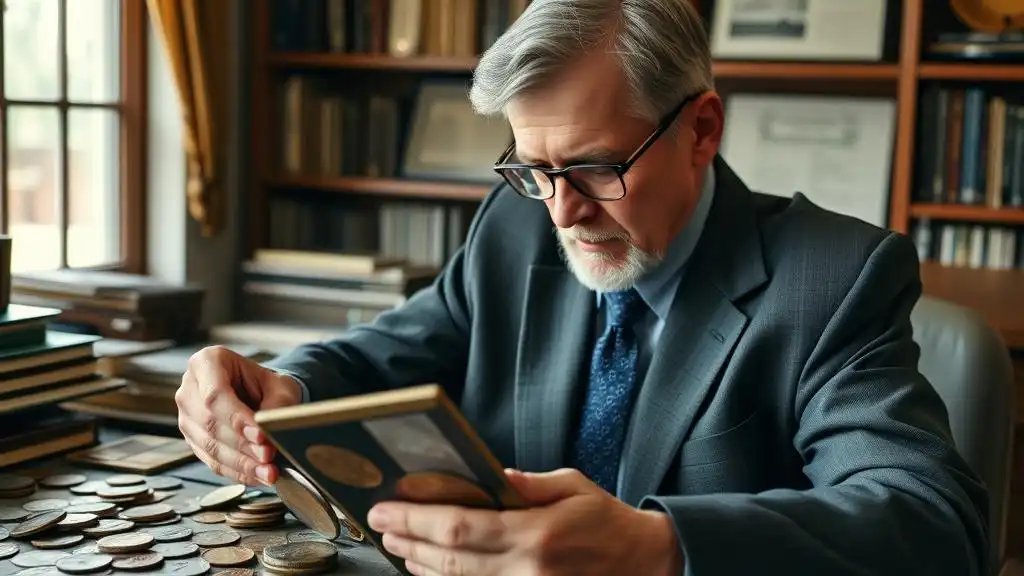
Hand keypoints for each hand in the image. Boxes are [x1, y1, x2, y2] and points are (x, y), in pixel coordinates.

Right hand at [176, 345, 301, 485]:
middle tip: (269, 457)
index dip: (237, 419)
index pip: (216, 395)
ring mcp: (187, 417)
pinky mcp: (193, 441)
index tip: (261, 435)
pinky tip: (258, 476)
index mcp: (207, 362)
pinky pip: (212, 461)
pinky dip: (237, 472)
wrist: (260, 394)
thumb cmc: (267, 385)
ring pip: (210, 446)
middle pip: (211, 423)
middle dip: (243, 445)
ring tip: (268, 472)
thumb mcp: (278, 387)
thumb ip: (276, 406)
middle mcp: (189, 389)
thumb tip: (269, 435)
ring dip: (241, 463)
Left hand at [367, 468, 682, 575]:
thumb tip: (490, 475)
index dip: (415, 519)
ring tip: (398, 548)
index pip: (460, 525)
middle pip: (449, 558)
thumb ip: (529, 483)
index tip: (387, 509)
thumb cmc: (607, 521)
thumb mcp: (572, 486)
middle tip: (382, 528)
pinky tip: (431, 571)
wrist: (645, 563)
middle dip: (409, 541)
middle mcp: (526, 568)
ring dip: (422, 565)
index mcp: (535, 532)